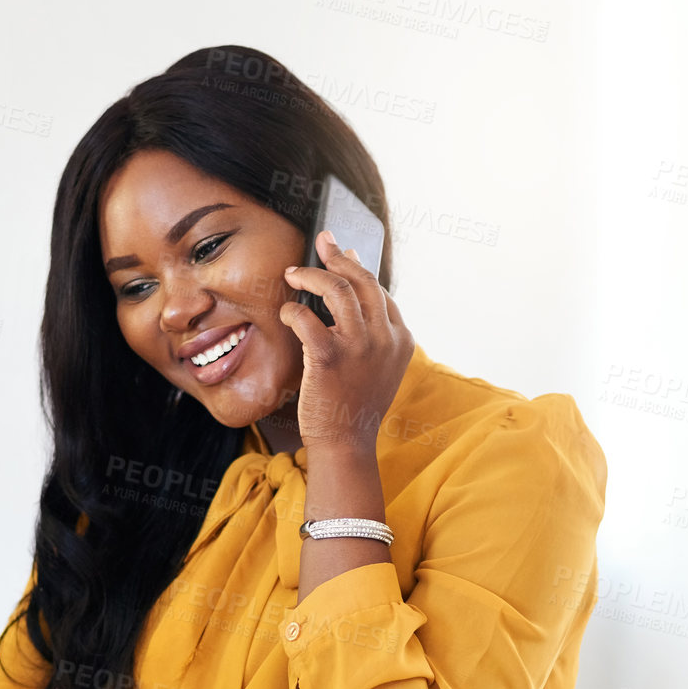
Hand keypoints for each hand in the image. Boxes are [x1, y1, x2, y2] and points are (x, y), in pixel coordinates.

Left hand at [278, 229, 413, 452]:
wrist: (346, 443)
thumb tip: (351, 291)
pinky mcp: (330, 358)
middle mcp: (384, 339)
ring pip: (337, 289)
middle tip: (320, 245)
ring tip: (294, 273)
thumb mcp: (378, 365)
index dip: (359, 268)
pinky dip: (293, 310)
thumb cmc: (354, 404)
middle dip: (338, 256)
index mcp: (400, 339)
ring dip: (312, 274)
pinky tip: (287, 312)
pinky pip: (307, 318)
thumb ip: (372, 332)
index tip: (343, 253)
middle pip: (362, 281)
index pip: (380, 291)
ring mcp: (360, 347)